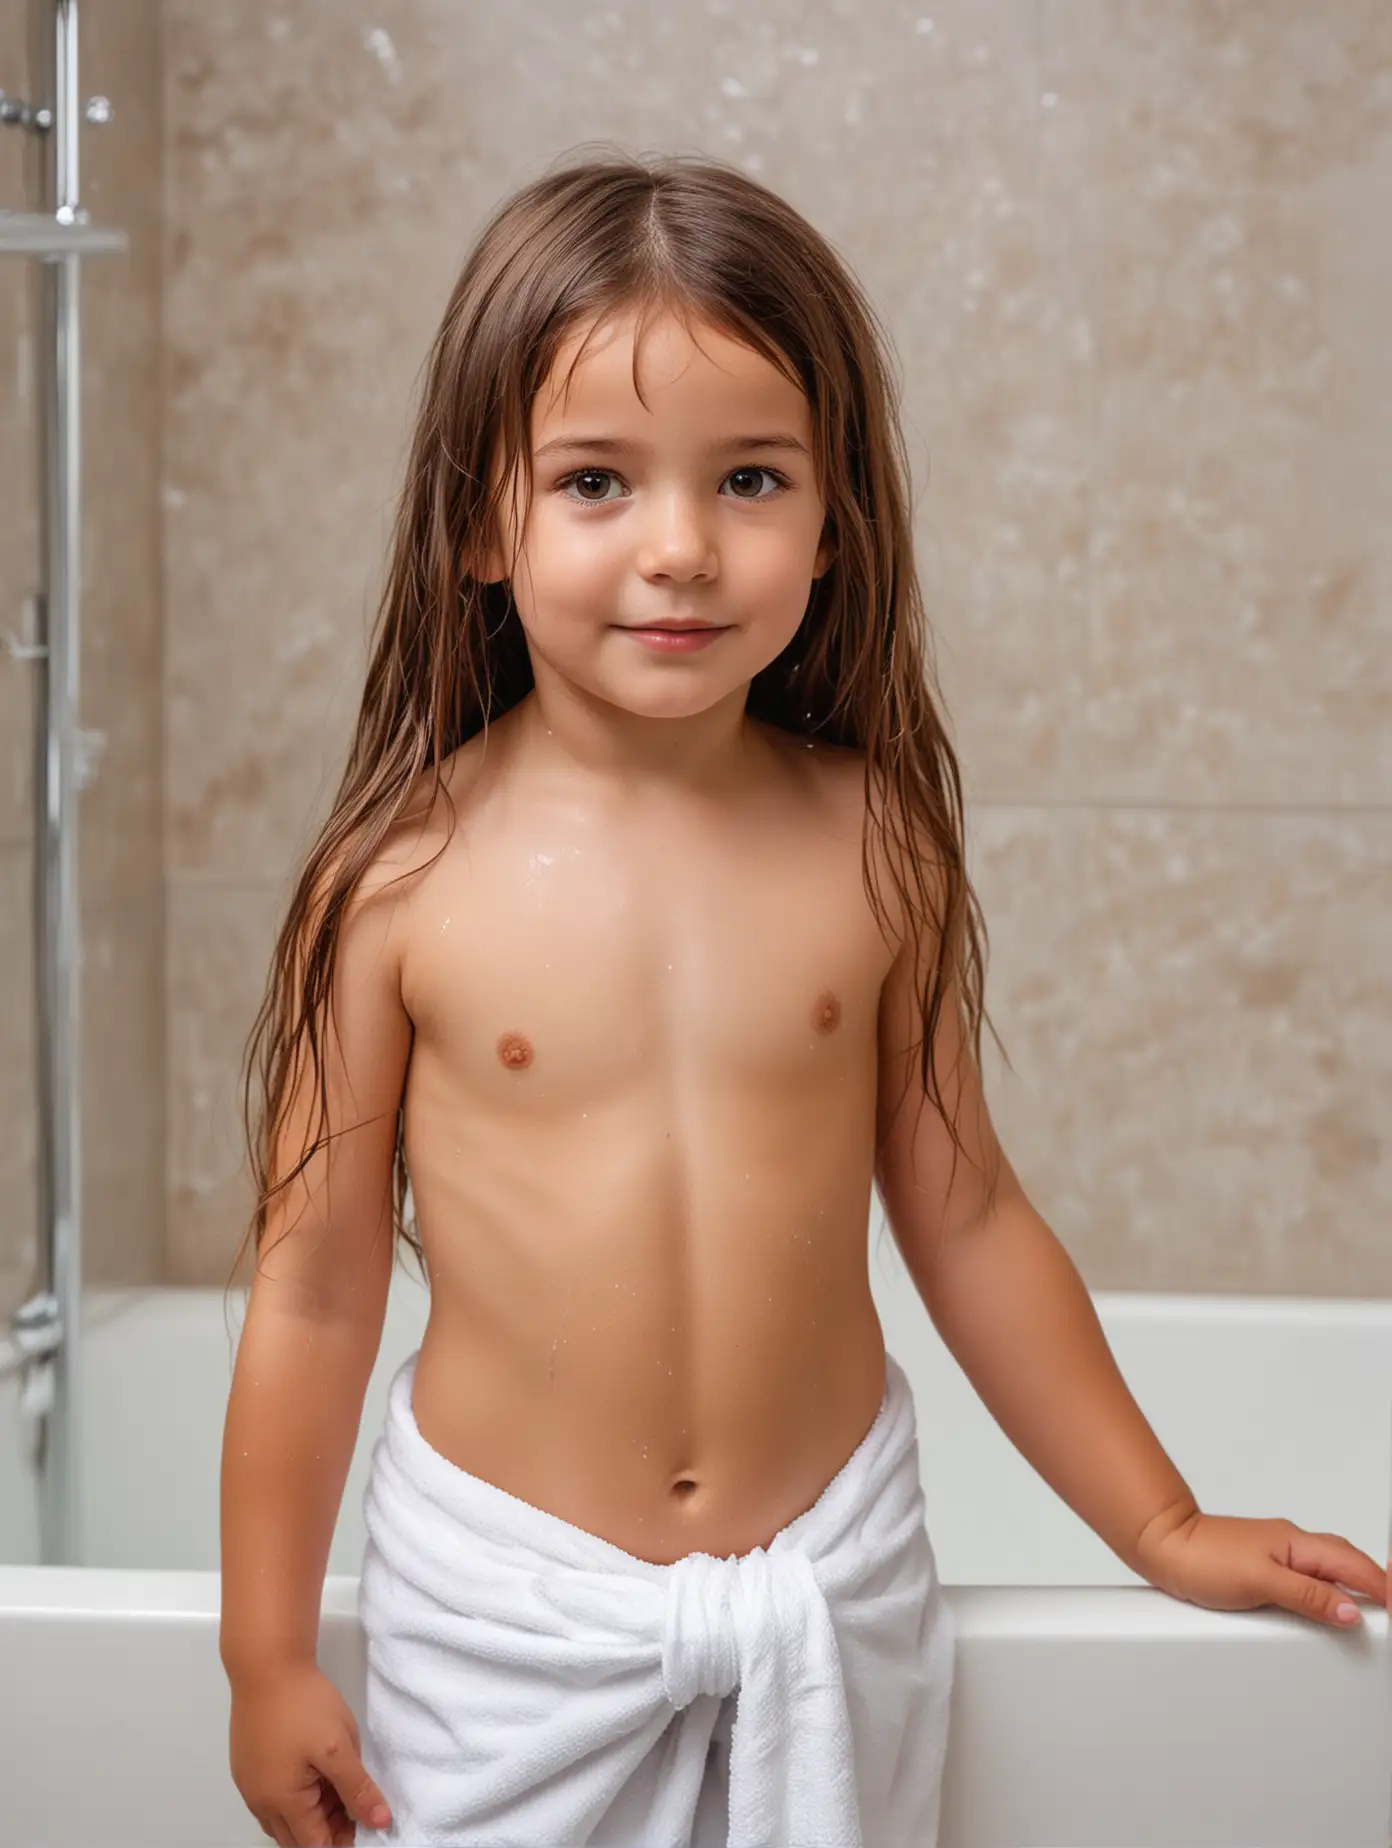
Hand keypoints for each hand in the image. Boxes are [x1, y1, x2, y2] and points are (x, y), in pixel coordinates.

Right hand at [229, 1661, 392, 1846]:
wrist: (266, 1665)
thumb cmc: (302, 1704)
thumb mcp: (339, 1747)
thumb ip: (358, 1789)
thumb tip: (379, 1822)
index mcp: (282, 1802)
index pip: (315, 1845)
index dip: (343, 1841)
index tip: (365, 1825)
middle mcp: (260, 1801)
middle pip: (295, 1838)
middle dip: (327, 1830)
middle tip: (355, 1807)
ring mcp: (249, 1784)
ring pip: (282, 1820)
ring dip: (310, 1815)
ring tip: (337, 1788)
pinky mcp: (247, 1766)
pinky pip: (270, 1799)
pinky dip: (294, 1799)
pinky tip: (313, 1774)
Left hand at [1136, 1507, 1386, 1629]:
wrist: (1163, 1545)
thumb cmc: (1203, 1557)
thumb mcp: (1260, 1581)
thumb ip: (1307, 1595)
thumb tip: (1350, 1611)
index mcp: (1298, 1545)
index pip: (1355, 1567)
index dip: (1384, 1588)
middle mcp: (1292, 1544)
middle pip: (1348, 1561)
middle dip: (1376, 1582)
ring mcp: (1277, 1552)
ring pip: (1329, 1564)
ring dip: (1354, 1582)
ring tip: (1373, 1605)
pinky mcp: (1262, 1563)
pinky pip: (1308, 1572)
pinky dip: (1328, 1585)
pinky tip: (1327, 1598)